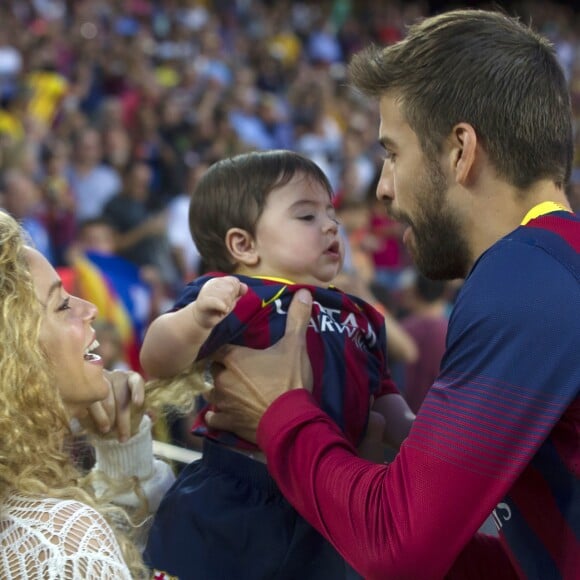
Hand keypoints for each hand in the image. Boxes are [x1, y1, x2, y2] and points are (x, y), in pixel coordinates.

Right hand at [84, 370, 144, 441]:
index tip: (138, 404)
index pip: (136, 382)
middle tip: (124, 438)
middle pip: (120, 397)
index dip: (138, 392)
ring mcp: (98, 381)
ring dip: (104, 417)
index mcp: (130, 378)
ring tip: (107, 430)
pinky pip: (85, 402)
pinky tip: (91, 426)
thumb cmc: (122, 404)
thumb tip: (153, 417)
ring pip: (101, 399)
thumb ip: (143, 410)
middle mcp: (115, 376)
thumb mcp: (134, 406)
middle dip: (122, 419)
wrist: (100, 398)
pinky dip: (88, 415)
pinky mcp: (83, 388)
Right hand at [191, 276, 247, 329]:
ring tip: (220, 309)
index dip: (236, 291)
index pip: (234, 281)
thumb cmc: (217, 309)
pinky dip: (222, 307)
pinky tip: (222, 310)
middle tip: (223, 306)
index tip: (229, 299)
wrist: (202, 320)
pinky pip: (217, 302)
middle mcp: (211, 284)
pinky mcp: (203, 302)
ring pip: (226, 296)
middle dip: (231, 300)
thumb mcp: (230, 299)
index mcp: (218, 281)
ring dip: (226, 306)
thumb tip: (245, 287)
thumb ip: (238, 291)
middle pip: (231, 288)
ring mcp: (206, 292)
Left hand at [205, 288, 312, 442]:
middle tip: (238, 370)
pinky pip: (214, 418)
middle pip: (214, 369)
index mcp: (234, 358)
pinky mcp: (228, 422)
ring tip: (232, 391)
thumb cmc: (289, 381)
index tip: (232, 350)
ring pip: (211, 393)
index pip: (218, 348)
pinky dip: (216, 416)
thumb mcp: (295, 347)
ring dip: (219, 391)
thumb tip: (303, 292)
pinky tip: (221, 414)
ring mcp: (223, 402)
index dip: (224, 349)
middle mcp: (222, 378)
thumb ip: (297, 319)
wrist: (290, 421)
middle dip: (223, 369)